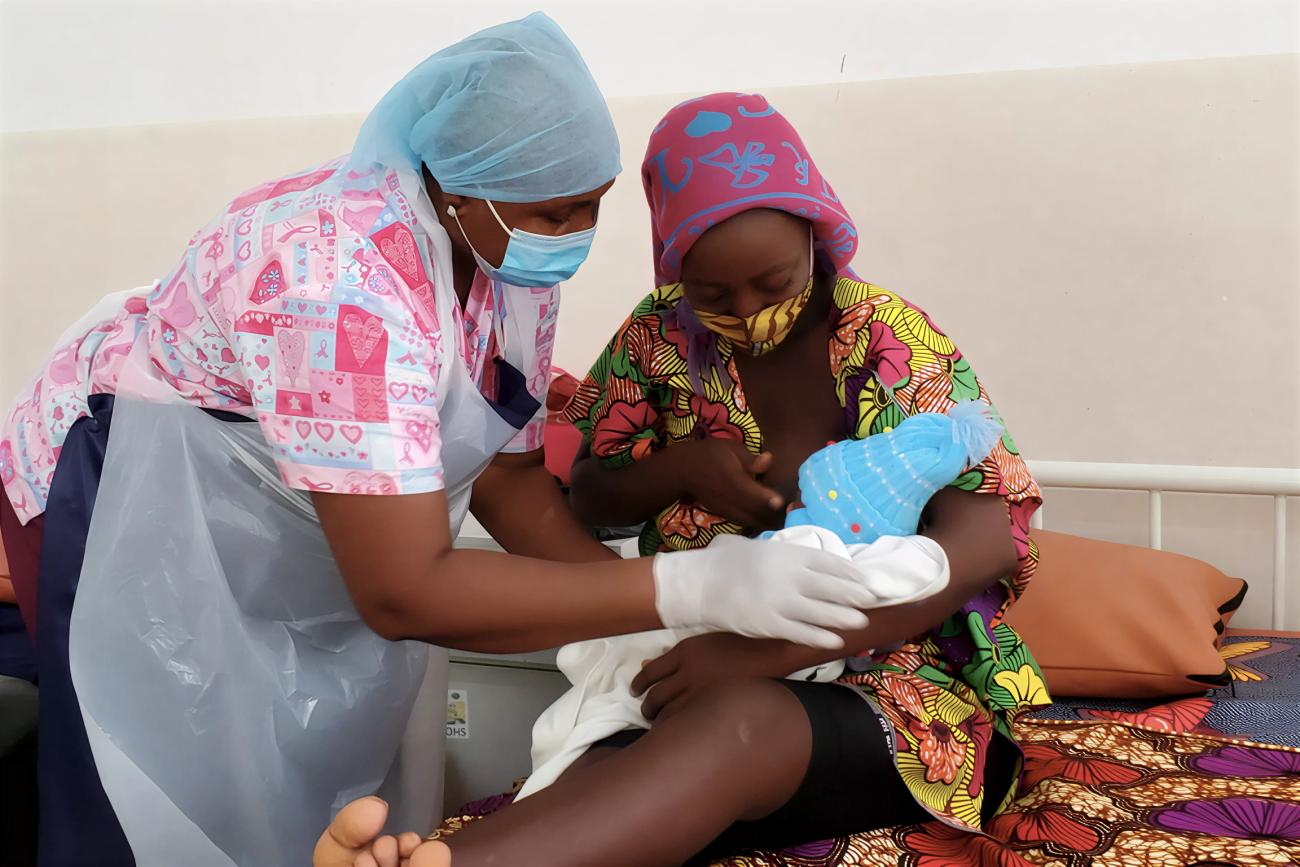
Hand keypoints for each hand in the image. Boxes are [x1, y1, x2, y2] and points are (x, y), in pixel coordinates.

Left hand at [631, 632, 790, 719]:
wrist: (773, 653)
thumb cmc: (739, 645)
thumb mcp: (705, 643)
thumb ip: (678, 656)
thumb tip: (645, 664)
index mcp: (686, 650)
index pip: (651, 672)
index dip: (639, 684)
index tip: (636, 691)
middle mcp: (689, 671)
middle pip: (656, 695)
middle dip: (648, 707)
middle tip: (646, 712)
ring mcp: (703, 691)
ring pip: (669, 712)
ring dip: (660, 721)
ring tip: (659, 725)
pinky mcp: (716, 706)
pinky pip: (688, 722)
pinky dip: (677, 728)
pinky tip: (677, 731)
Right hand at [653, 534, 875, 648]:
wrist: (700, 584)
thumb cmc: (727, 563)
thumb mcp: (760, 547)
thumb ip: (786, 554)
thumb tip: (813, 561)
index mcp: (788, 554)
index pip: (830, 563)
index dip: (852, 573)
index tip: (866, 580)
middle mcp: (789, 576)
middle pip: (833, 587)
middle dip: (855, 595)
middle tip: (872, 601)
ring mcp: (781, 601)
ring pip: (823, 612)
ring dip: (845, 617)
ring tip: (861, 621)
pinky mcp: (771, 624)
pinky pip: (803, 632)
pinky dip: (821, 637)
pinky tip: (835, 640)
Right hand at [675, 439, 784, 528]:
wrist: (682, 471)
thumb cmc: (709, 454)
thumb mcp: (730, 448)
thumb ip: (751, 459)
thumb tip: (770, 460)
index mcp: (733, 480)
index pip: (752, 492)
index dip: (767, 498)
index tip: (781, 502)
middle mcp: (730, 498)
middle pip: (754, 511)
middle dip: (774, 516)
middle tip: (792, 515)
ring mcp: (727, 509)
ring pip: (750, 520)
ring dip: (767, 523)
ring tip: (785, 522)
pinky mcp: (725, 514)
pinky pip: (744, 522)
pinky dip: (758, 524)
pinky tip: (770, 523)